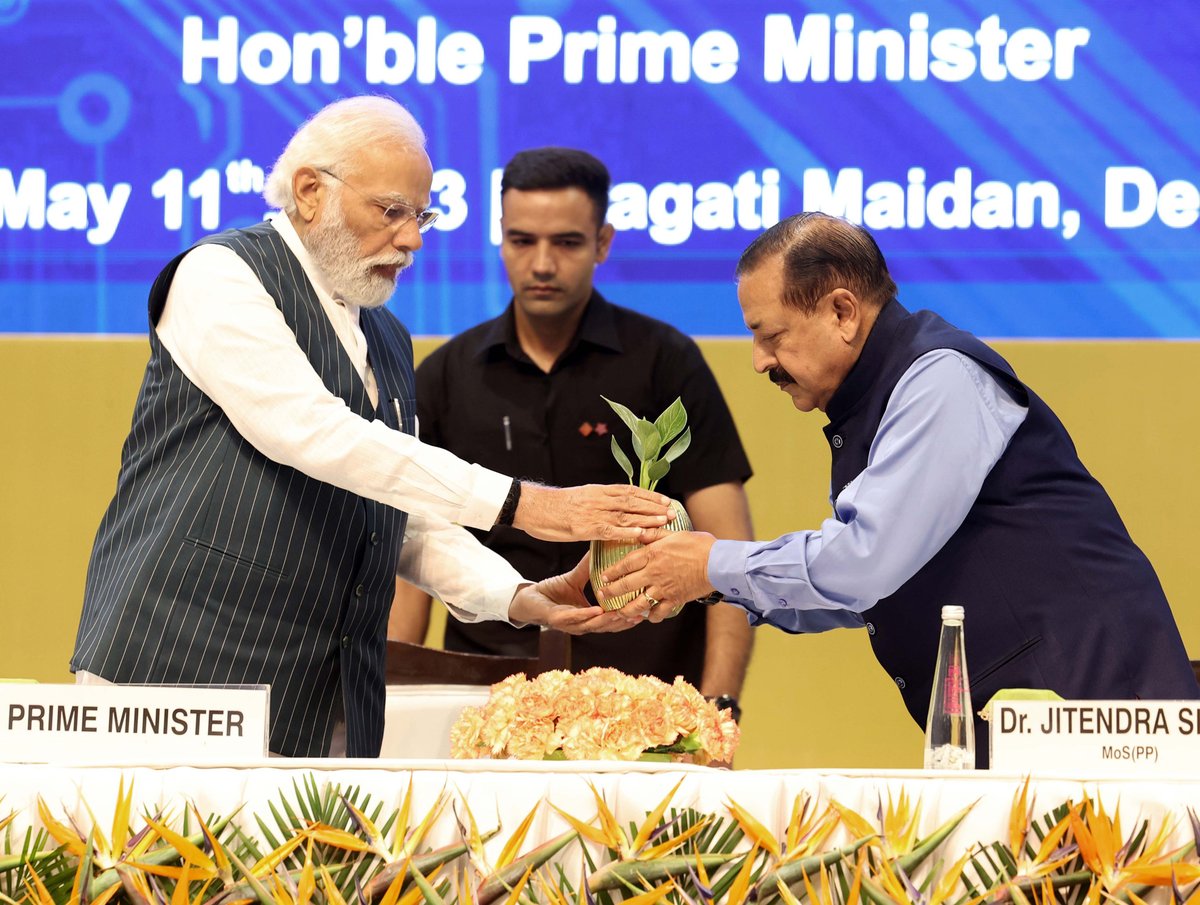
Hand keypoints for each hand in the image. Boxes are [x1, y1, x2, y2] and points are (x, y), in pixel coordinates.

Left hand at [507, 554, 644, 633]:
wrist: (527, 598)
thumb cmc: (552, 592)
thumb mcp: (575, 578)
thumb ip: (589, 568)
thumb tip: (603, 547)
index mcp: (589, 616)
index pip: (612, 619)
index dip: (628, 615)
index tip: (644, 608)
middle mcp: (582, 624)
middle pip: (607, 626)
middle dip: (624, 621)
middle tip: (640, 614)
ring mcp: (570, 624)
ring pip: (593, 625)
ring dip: (608, 620)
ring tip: (623, 613)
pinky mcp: (556, 620)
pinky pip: (573, 618)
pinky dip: (585, 615)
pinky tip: (596, 610)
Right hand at [512, 483, 673, 542]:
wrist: (532, 507)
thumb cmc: (553, 506)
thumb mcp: (578, 497)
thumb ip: (596, 501)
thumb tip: (610, 507)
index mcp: (597, 490)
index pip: (629, 491)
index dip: (648, 495)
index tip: (664, 499)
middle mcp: (599, 499)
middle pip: (633, 501)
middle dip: (654, 506)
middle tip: (672, 511)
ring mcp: (594, 513)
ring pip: (627, 514)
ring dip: (648, 518)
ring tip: (665, 521)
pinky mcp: (586, 527)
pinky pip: (613, 531)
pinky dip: (630, 533)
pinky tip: (644, 536)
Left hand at [598, 529, 717, 622]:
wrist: (718, 563)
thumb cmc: (698, 545)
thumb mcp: (674, 534)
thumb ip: (654, 535)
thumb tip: (639, 532)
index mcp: (652, 554)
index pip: (624, 564)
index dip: (611, 572)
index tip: (603, 577)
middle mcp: (653, 573)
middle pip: (625, 585)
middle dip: (611, 592)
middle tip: (603, 595)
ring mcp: (663, 588)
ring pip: (638, 604)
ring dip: (627, 610)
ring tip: (620, 612)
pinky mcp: (675, 599)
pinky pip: (659, 612)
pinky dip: (652, 616)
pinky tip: (648, 616)